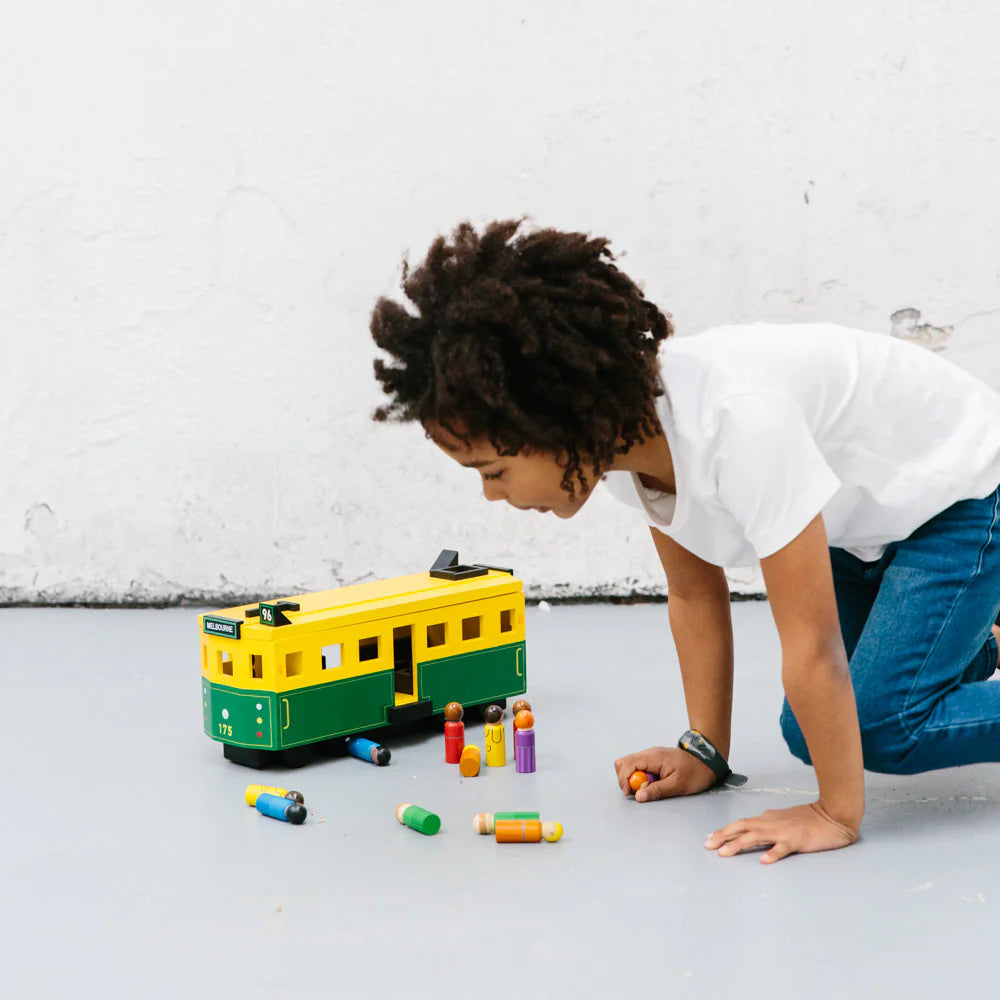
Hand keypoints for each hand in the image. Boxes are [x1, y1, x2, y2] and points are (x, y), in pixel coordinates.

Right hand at [613, 746, 716, 801]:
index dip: (624, 779)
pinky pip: (638, 767)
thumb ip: (656, 790)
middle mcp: (649, 753)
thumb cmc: (694, 772)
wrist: (706, 761)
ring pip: (629, 764)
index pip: (628, 763)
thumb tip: (638, 797)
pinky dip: (638, 777)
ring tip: (645, 789)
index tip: (630, 793)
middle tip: (636, 792)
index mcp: (653, 757)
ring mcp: (650, 756)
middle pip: (624, 762)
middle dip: (625, 779)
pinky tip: (650, 784)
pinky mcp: (653, 760)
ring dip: (631, 778)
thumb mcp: (677, 785)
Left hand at [705, 801, 858, 863]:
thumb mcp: (782, 819)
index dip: (724, 831)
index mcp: (767, 819)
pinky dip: (773, 853)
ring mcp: (784, 831)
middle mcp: (771, 823)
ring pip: (757, 836)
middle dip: (724, 835)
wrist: (832, 814)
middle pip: (742, 827)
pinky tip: (764, 861)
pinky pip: (783, 848)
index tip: (709, 839)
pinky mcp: (798, 840)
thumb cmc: (808, 819)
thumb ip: (766, 825)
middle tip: (708, 845)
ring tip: (725, 853)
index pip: (741, 824)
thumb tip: (750, 831)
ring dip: (739, 844)